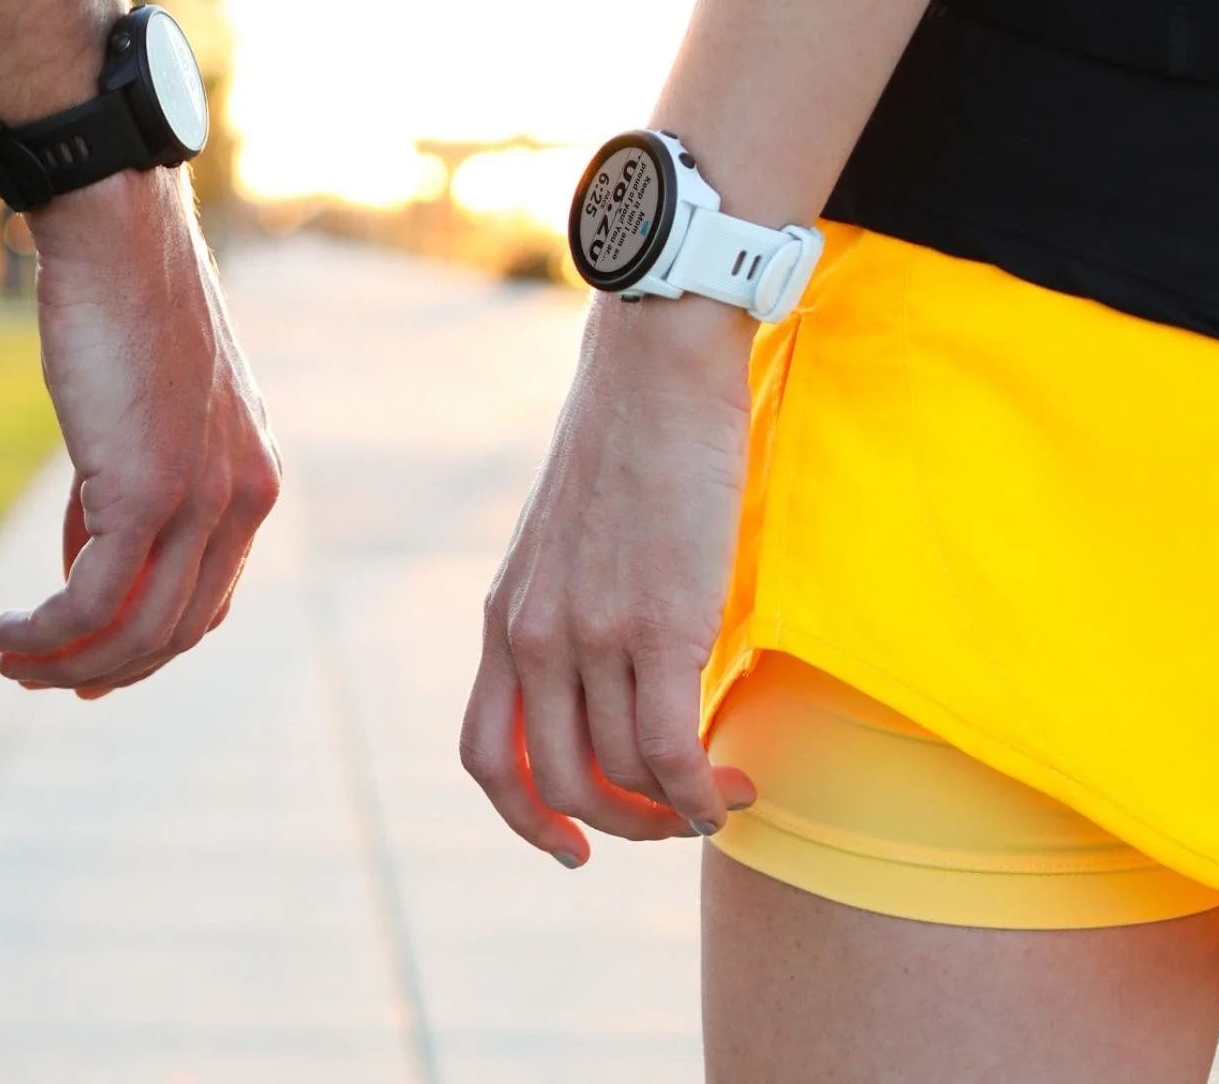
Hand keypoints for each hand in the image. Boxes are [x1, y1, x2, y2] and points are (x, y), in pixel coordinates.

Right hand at [0, 167, 281, 696]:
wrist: (116, 236)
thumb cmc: (120, 308)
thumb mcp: (144, 415)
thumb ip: (130, 490)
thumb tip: (86, 563)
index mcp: (254, 479)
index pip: (209, 599)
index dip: (148, 648)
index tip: (90, 667)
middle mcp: (245, 497)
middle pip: (176, 629)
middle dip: (104, 667)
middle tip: (39, 677)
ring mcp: (203, 499)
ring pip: (137, 630)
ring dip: (66, 661)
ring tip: (10, 659)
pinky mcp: (147, 493)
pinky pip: (93, 602)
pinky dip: (45, 634)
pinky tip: (5, 634)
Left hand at [462, 296, 758, 865]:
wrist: (654, 371)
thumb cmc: (626, 446)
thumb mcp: (565, 542)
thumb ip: (567, 613)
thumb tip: (608, 683)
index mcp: (506, 618)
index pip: (487, 755)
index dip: (525, 819)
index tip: (571, 846)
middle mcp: (534, 636)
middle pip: (554, 783)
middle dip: (617, 828)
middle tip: (672, 823)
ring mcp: (591, 633)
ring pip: (618, 776)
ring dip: (672, 813)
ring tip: (719, 798)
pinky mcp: (658, 624)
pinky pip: (669, 749)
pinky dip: (700, 793)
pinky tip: (731, 787)